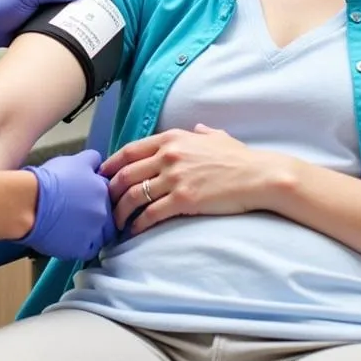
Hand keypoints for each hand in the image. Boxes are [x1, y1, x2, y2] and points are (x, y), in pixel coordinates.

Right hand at [20, 149, 116, 259]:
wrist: (31, 202)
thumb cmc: (49, 179)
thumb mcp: (74, 160)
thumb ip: (91, 160)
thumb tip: (97, 162)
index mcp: (104, 189)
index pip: (113, 195)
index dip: (100, 197)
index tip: (89, 200)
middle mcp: (104, 212)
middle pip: (110, 217)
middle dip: (99, 216)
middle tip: (81, 214)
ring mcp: (95, 232)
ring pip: (102, 236)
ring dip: (93, 232)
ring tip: (75, 228)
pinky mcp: (82, 249)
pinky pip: (89, 250)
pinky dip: (81, 245)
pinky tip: (69, 238)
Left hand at [101, 124, 296, 235]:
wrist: (259, 176)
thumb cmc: (239, 158)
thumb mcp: (216, 137)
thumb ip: (201, 133)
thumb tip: (197, 129)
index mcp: (172, 138)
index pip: (129, 150)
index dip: (111, 164)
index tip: (101, 176)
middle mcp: (168, 156)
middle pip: (125, 174)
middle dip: (110, 191)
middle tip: (104, 203)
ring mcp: (175, 178)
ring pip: (133, 195)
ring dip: (120, 211)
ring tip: (116, 222)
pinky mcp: (183, 200)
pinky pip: (151, 213)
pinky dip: (138, 224)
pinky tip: (134, 231)